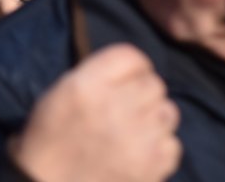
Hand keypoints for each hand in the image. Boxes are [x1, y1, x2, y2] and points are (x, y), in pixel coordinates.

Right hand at [7, 44, 180, 181]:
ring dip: (154, 119)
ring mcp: (137, 140)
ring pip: (168, 112)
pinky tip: (139, 152)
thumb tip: (133, 71)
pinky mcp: (150, 168)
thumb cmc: (51, 135)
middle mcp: (116, 108)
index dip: (131, 67)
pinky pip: (173, 144)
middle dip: (142, 93)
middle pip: (154, 84)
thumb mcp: (61, 91)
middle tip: (126, 108)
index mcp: (88, 86)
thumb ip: (97, 74)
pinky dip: (159, 147)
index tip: (125, 78)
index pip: (131, 56)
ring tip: (133, 130)